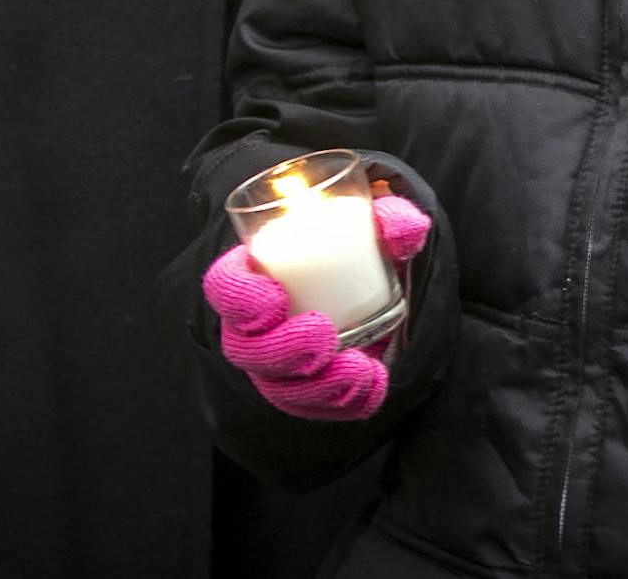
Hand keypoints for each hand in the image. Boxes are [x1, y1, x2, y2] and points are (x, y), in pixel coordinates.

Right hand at [202, 192, 431, 421]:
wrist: (378, 291)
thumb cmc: (357, 250)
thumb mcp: (374, 228)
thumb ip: (391, 218)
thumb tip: (403, 229)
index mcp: (255, 273)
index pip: (224, 287)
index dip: (239, 298)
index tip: (274, 299)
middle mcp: (254, 326)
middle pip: (244, 349)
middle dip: (280, 351)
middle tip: (323, 335)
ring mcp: (277, 364)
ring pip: (277, 388)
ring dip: (315, 387)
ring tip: (358, 369)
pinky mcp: (305, 392)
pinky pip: (314, 409)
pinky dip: (343, 403)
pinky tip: (373, 385)